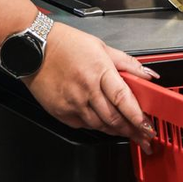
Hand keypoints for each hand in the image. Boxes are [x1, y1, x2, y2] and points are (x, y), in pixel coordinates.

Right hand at [23, 23, 157, 150]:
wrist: (34, 48)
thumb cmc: (66, 44)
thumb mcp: (102, 47)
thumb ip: (128, 63)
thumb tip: (148, 75)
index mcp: (99, 71)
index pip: (123, 99)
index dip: (137, 116)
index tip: (148, 126)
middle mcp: (86, 90)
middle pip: (113, 117)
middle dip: (132, 130)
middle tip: (144, 137)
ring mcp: (72, 103)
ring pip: (100, 125)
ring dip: (117, 131)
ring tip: (130, 134)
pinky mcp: (61, 112)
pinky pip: (84, 125)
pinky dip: (98, 127)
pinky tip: (106, 125)